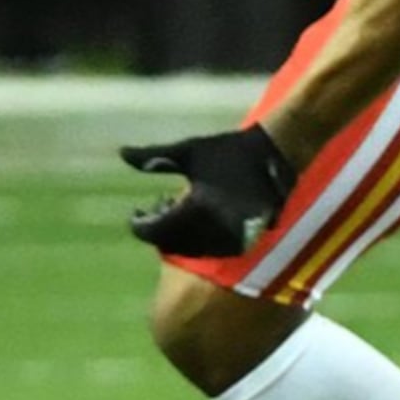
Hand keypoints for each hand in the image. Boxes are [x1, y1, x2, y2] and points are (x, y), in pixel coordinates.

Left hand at [118, 124, 298, 260]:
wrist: (277, 154)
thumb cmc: (228, 149)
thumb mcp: (189, 150)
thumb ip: (153, 156)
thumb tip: (121, 153)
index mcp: (196, 207)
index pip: (155, 231)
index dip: (140, 224)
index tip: (137, 213)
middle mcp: (214, 228)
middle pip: (170, 244)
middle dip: (159, 230)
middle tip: (157, 210)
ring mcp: (231, 238)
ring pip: (191, 250)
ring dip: (178, 236)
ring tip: (176, 213)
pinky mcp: (245, 242)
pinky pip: (212, 250)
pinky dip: (200, 240)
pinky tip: (199, 221)